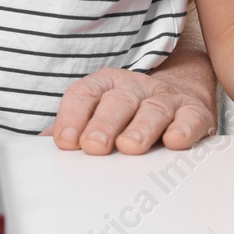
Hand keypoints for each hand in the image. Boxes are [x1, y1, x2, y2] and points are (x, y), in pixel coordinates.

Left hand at [43, 66, 218, 154]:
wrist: (182, 93)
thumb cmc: (131, 112)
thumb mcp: (98, 114)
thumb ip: (72, 129)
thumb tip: (39, 148)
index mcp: (104, 86)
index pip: (84, 95)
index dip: (72, 116)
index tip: (65, 141)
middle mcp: (134, 88)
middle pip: (116, 101)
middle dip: (103, 124)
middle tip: (94, 146)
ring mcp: (165, 97)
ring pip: (152, 109)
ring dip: (140, 128)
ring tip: (129, 147)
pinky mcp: (194, 112)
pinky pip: (190, 118)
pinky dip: (184, 129)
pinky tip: (175, 141)